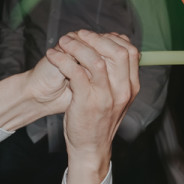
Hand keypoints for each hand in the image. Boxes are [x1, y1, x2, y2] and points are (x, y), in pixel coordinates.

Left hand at [43, 31, 139, 183]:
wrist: (90, 148)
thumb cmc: (98, 120)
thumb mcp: (114, 97)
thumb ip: (115, 76)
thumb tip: (109, 50)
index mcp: (130, 87)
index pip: (130, 52)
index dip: (111, 38)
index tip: (94, 37)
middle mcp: (122, 90)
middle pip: (116, 51)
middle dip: (94, 38)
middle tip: (77, 35)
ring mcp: (106, 96)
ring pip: (95, 59)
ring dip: (76, 45)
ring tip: (63, 42)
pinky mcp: (87, 101)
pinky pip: (75, 71)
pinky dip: (62, 59)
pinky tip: (53, 55)